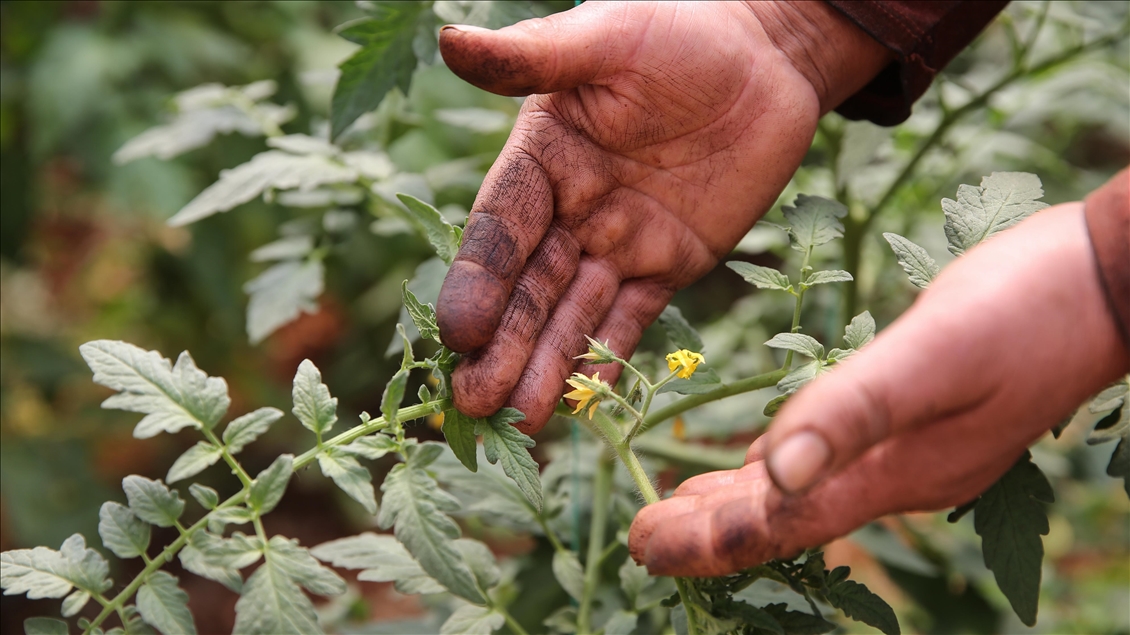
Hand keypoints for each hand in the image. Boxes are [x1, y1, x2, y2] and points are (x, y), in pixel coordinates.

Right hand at [435, 1, 891, 431]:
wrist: (768, 52)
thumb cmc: (681, 28)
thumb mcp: (606, 39)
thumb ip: (533, 58)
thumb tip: (450, 40)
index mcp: (541, 159)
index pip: (500, 229)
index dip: (478, 280)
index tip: (456, 332)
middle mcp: (570, 209)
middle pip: (529, 287)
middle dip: (503, 344)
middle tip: (476, 403)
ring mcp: (617, 242)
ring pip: (574, 314)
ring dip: (545, 366)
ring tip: (522, 420)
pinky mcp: (668, 265)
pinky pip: (632, 319)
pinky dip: (607, 359)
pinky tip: (581, 402)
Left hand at [628, 203, 1129, 576]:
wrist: (1109, 281)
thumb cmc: (1025, 307)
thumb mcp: (933, 352)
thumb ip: (854, 410)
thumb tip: (775, 473)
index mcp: (893, 470)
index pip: (779, 524)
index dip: (706, 541)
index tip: (642, 544)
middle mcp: (900, 475)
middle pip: (785, 517)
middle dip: (710, 530)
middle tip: (642, 535)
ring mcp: (916, 452)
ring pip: (806, 491)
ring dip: (742, 502)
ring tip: (683, 508)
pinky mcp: (925, 419)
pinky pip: (832, 458)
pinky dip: (784, 466)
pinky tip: (767, 460)